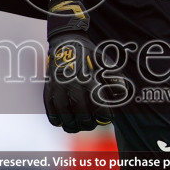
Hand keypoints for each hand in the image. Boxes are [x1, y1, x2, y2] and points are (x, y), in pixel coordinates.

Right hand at [44, 0, 112, 132]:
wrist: (66, 41)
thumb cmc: (89, 55)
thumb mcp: (106, 63)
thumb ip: (115, 79)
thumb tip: (121, 95)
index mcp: (89, 79)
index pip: (98, 104)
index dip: (103, 116)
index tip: (106, 120)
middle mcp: (73, 83)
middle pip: (80, 112)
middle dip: (87, 123)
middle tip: (91, 125)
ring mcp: (59, 86)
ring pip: (64, 113)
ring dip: (71, 125)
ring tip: (76, 127)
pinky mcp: (48, 87)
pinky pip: (49, 107)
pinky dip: (55, 118)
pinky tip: (61, 122)